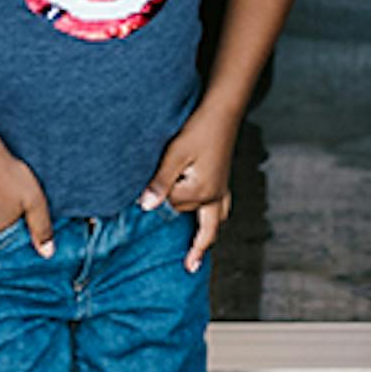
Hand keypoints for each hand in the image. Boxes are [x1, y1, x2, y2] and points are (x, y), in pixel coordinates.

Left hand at [140, 110, 242, 271]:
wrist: (223, 111)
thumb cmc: (199, 129)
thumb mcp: (175, 154)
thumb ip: (160, 182)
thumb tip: (146, 207)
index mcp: (202, 191)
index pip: (171, 204)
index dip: (160, 193)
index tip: (150, 184)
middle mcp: (215, 195)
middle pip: (188, 213)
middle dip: (176, 211)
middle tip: (183, 258)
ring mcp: (222, 190)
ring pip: (212, 222)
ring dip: (204, 238)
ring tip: (195, 260)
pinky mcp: (224, 182)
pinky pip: (221, 211)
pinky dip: (215, 222)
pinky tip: (213, 222)